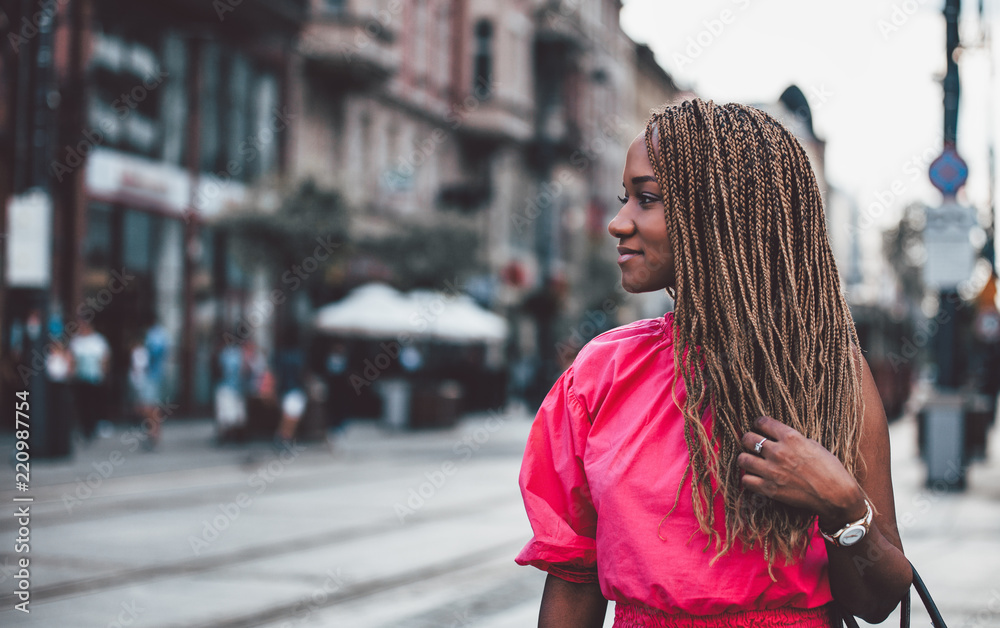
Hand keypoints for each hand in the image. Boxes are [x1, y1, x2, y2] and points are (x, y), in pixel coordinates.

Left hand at [738, 416, 866, 528]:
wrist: (836, 495)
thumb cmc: (830, 469)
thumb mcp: (814, 445)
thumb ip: (794, 440)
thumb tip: (780, 438)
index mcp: (791, 438)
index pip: (762, 422)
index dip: (758, 423)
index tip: (759, 426)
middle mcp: (778, 452)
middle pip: (748, 439)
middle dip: (748, 440)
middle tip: (752, 444)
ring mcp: (772, 471)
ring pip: (742, 459)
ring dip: (745, 459)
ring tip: (751, 461)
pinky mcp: (770, 489)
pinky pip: (746, 480)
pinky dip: (748, 478)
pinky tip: (755, 477)